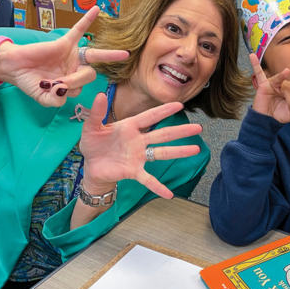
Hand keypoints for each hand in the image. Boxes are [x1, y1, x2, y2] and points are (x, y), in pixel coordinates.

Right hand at [0, 6, 128, 106]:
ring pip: (92, 56)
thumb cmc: (29, 82)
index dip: (70, 89)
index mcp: (72, 83)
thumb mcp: (42, 98)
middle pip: (90, 74)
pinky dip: (87, 20)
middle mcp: (75, 69)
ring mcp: (71, 55)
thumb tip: (63, 90)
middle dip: (77, 80)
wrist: (14, 67)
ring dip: (107, 55)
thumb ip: (55, 101)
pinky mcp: (64, 42)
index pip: (82, 87)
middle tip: (59, 81)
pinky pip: (79, 30)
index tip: (54, 88)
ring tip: (123, 55)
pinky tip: (97, 9)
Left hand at [79, 93, 202, 198]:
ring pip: (162, 153)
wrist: (90, 165)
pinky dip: (158, 187)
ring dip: (179, 151)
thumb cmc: (93, 144)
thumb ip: (96, 113)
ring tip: (195, 149)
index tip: (179, 105)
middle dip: (180, 131)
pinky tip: (169, 194)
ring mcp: (138, 157)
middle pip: (163, 134)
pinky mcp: (133, 171)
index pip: (149, 117)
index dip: (164, 111)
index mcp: (129, 127)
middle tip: (198, 128)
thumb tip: (99, 94)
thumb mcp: (91, 127)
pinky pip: (148, 179)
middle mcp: (138, 141)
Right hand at [250, 53, 289, 122]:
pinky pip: (259, 73)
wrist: (266, 119)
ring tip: (283, 94)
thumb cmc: (280, 114)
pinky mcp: (263, 85)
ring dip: (286, 90)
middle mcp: (284, 83)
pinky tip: (252, 56)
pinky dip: (255, 64)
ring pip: (280, 80)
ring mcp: (273, 83)